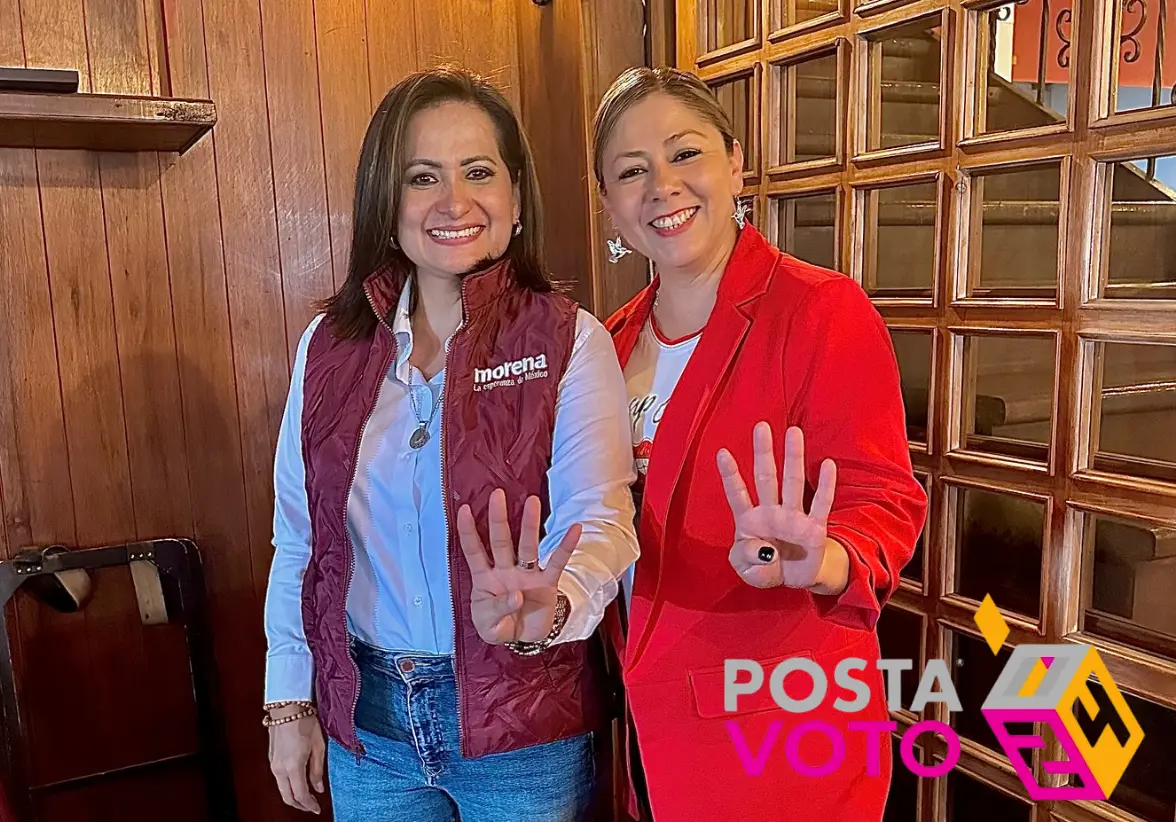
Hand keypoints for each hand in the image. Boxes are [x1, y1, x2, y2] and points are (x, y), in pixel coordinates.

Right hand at [268, 706, 325, 813]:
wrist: (287, 706)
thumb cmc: (305, 721)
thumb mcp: (318, 746)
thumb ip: (317, 769)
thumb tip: (319, 787)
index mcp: (293, 766)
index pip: (301, 794)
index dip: (309, 805)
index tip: (318, 808)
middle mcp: (280, 768)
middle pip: (287, 796)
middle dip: (300, 805)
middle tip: (312, 806)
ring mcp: (273, 763)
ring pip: (282, 788)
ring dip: (293, 795)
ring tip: (308, 795)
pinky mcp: (271, 758)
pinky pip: (279, 779)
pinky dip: (288, 785)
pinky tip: (298, 781)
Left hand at [456, 488, 581, 643]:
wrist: (524, 640)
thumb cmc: (499, 627)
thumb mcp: (489, 627)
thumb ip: (497, 610)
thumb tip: (516, 595)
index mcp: (485, 579)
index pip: (474, 551)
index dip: (468, 532)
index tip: (462, 509)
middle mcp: (505, 571)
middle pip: (501, 541)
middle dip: (498, 518)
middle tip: (497, 494)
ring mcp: (527, 575)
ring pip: (528, 546)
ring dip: (529, 525)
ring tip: (533, 501)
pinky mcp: (547, 583)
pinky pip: (558, 562)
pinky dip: (566, 546)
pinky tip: (575, 529)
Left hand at [716, 422, 844, 591]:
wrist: (793, 579)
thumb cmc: (765, 567)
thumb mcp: (747, 570)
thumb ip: (747, 559)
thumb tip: (764, 551)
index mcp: (750, 520)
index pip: (738, 494)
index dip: (730, 475)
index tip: (722, 452)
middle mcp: (771, 512)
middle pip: (766, 477)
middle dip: (763, 452)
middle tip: (761, 426)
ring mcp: (794, 517)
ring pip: (793, 482)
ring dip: (793, 458)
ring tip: (794, 432)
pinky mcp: (814, 528)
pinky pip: (821, 503)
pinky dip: (825, 485)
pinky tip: (827, 465)